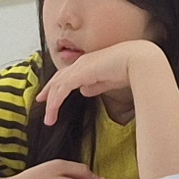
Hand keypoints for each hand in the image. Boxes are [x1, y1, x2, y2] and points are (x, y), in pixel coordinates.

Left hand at [33, 40, 155, 121]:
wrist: (138, 60)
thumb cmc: (129, 68)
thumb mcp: (107, 80)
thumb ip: (95, 85)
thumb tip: (84, 91)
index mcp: (88, 64)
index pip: (67, 74)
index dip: (57, 84)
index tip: (50, 95)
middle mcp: (81, 63)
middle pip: (58, 78)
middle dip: (48, 90)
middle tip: (40, 101)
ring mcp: (80, 67)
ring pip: (58, 85)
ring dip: (51, 103)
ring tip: (49, 119)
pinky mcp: (80, 73)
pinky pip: (62, 89)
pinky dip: (55, 101)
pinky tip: (52, 111)